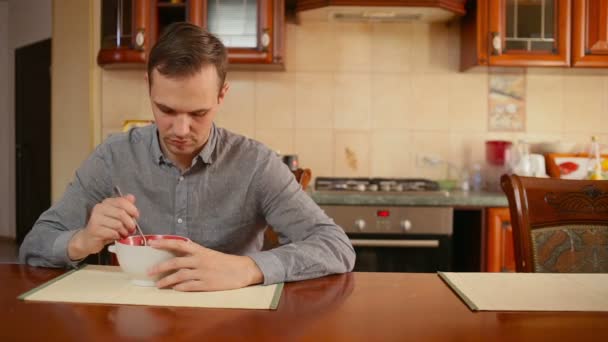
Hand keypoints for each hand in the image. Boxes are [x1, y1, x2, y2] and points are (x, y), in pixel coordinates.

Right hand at [68, 194, 138, 259]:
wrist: (89, 240)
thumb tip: (132, 197)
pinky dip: (118, 236)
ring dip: (124, 231)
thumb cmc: (106, 227)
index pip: (122, 201)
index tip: (136, 216)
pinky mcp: (95, 230)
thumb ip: (125, 206)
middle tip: (132, 229)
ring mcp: (96, 219)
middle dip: (130, 223)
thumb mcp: (116, 216)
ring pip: (118, 224)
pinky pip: (113, 233)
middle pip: (121, 213)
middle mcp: (99, 208)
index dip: (132, 209)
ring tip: (124, 234)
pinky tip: (117, 237)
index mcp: (106, 203)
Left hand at [147, 239, 263, 291]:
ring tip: (158, 285)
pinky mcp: (207, 284)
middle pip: (175, 262)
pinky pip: (189, 286)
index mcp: (200, 250)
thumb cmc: (224, 262)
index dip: (164, 243)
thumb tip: (176, 256)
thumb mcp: (209, 254)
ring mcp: (203, 273)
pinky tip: (175, 289)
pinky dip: (180, 287)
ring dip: (167, 281)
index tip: (151, 243)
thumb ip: (194, 255)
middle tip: (149, 272)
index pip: (179, 244)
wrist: (242, 270)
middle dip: (160, 267)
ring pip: (180, 276)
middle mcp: (200, 260)